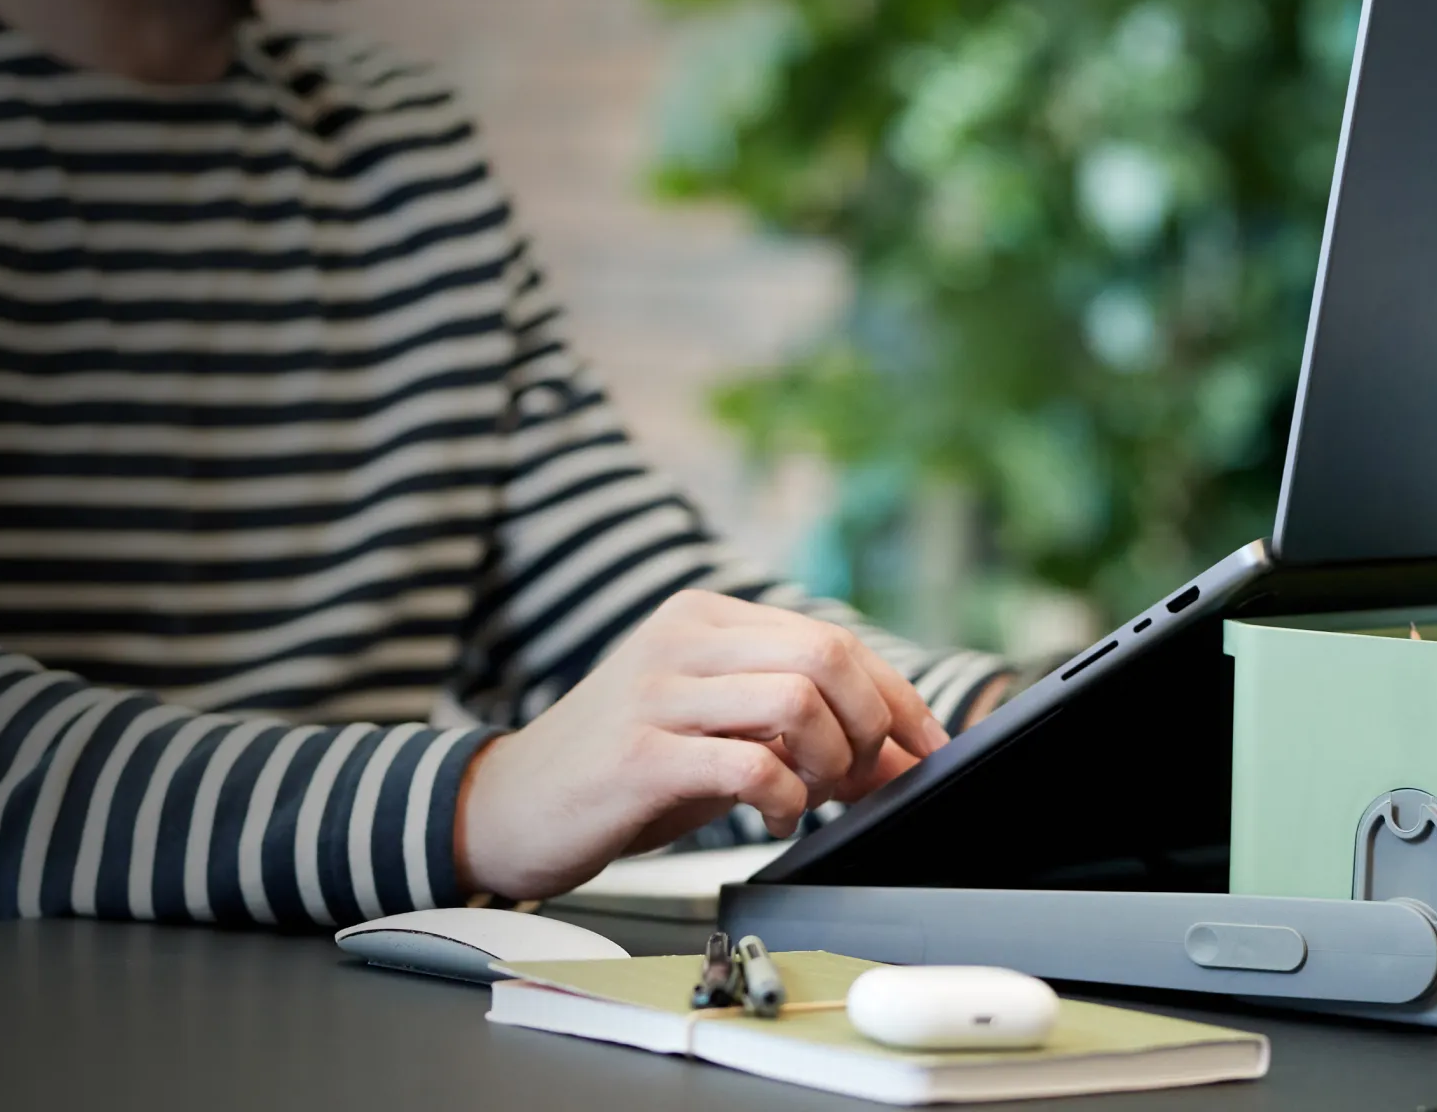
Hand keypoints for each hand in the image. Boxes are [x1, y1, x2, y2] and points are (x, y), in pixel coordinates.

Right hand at [451, 590, 951, 901]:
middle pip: (825, 655)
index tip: (926, 743)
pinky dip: (786, 798)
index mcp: (704, 618)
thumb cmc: (622, 769)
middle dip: (871, 724)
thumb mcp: (717, 733)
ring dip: (830, 760)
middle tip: (862, 776)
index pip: (831, 638)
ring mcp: (657, 692)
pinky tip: (775, 817)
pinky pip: (750, 764)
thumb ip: (799, 730)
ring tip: (812, 794)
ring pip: (796, 701)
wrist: (509, 805)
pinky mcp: (639, 753)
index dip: (895, 695)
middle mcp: (682, 639)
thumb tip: (903, 753)